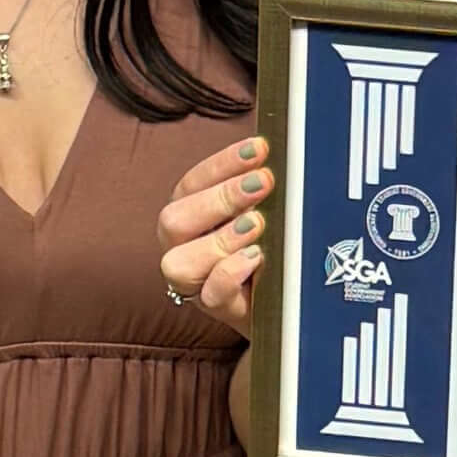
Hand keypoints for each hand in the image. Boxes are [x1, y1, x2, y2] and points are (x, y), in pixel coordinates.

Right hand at [161, 133, 274, 326]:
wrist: (281, 300)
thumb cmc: (267, 247)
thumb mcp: (265, 213)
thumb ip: (262, 189)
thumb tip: (278, 160)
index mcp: (190, 213)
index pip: (193, 183)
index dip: (224, 163)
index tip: (259, 149)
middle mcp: (182, 245)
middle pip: (175, 219)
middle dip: (221, 197)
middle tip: (263, 183)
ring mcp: (193, 280)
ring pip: (179, 262)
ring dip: (221, 238)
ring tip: (258, 224)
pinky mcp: (214, 307)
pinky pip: (210, 294)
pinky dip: (230, 272)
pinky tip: (255, 257)